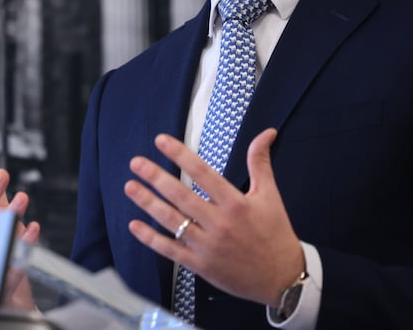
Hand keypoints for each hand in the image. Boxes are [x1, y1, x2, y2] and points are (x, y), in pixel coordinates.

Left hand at [123, 129, 303, 306]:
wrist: (283, 280)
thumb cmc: (275, 234)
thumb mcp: (270, 196)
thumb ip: (260, 163)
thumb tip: (265, 133)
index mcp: (236, 204)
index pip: (202, 173)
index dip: (180, 155)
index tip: (161, 141)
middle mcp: (220, 224)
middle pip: (181, 196)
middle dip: (156, 177)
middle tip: (136, 163)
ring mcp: (208, 246)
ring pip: (172, 221)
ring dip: (148, 203)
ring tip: (130, 186)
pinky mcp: (201, 265)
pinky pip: (170, 250)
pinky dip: (151, 238)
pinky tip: (134, 225)